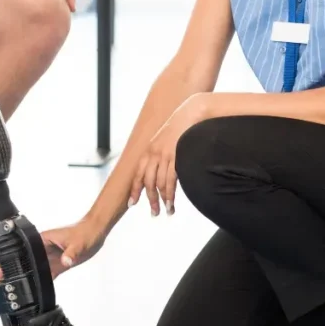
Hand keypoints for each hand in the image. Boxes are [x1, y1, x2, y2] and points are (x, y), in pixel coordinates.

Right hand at [0, 219, 106, 283]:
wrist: (95, 232)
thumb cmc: (85, 232)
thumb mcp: (78, 243)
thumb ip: (71, 253)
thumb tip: (66, 261)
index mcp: (43, 239)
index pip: (20, 248)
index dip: (7, 257)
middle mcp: (43, 248)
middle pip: (22, 260)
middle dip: (9, 269)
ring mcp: (49, 256)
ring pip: (31, 268)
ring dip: (20, 276)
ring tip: (7, 286)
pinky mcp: (57, 264)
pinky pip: (44, 274)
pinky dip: (36, 281)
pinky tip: (29, 289)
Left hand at [131, 94, 210, 215]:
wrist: (192, 112)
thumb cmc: (183, 127)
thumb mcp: (167, 140)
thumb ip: (162, 154)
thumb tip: (162, 168)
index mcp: (149, 150)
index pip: (138, 173)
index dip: (135, 189)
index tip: (132, 203)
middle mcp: (154, 153)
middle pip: (147, 181)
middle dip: (149, 199)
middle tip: (153, 213)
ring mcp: (165, 154)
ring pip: (158, 183)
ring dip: (161, 200)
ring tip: (165, 212)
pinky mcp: (176, 155)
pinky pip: (170, 180)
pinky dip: (169, 194)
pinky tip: (171, 203)